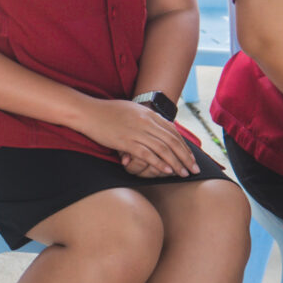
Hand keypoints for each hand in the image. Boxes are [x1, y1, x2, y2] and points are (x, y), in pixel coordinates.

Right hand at [76, 99, 197, 176]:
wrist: (88, 112)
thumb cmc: (108, 111)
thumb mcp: (132, 109)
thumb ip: (147, 117)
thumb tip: (160, 125)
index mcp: (148, 113)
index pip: (173, 132)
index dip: (184, 146)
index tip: (191, 157)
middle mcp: (146, 122)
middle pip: (172, 141)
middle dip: (185, 157)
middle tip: (193, 169)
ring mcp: (136, 131)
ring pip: (163, 149)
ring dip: (176, 163)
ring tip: (183, 173)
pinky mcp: (126, 141)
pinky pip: (147, 154)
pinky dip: (159, 163)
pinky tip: (166, 171)